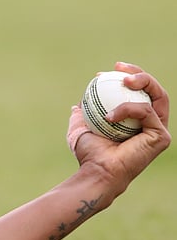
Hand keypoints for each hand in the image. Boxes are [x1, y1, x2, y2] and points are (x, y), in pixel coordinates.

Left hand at [67, 61, 170, 198]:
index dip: (126, 77)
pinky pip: (146, 111)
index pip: (138, 92)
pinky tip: (108, 116)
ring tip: (123, 80)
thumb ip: (82, 115)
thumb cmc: (90, 154)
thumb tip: (77, 105)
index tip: (103, 72)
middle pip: (155, 90)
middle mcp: (152, 123)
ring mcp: (159, 129)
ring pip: (158, 96)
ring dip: (141, 82)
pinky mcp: (161, 136)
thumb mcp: (82, 128)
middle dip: (140, 73)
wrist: (97, 171)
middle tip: (118, 68)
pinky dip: (127, 109)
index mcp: (137, 121)